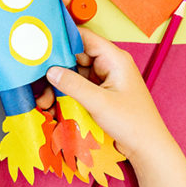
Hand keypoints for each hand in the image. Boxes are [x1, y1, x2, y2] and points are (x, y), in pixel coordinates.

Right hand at [46, 28, 174, 162]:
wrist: (147, 148)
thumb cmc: (132, 123)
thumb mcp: (99, 102)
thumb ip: (73, 85)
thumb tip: (50, 71)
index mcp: (114, 59)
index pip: (84, 38)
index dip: (63, 39)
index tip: (41, 45)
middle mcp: (109, 65)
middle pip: (76, 56)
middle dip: (57, 67)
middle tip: (38, 79)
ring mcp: (105, 79)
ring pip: (75, 73)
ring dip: (59, 84)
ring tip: (44, 99)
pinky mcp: (101, 92)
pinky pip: (79, 86)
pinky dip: (66, 93)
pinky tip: (54, 104)